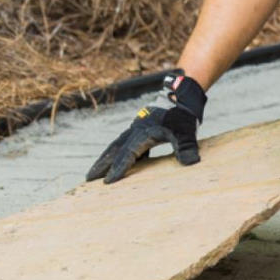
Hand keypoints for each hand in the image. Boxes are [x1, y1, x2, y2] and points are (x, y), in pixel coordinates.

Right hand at [86, 71, 206, 183]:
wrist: (180, 97)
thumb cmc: (183, 115)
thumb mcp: (187, 132)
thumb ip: (187, 147)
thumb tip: (191, 162)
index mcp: (143, 134)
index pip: (127, 154)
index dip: (118, 168)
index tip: (108, 182)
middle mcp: (135, 132)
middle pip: (114, 150)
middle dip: (101, 165)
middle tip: (88, 178)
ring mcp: (136, 130)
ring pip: (116, 147)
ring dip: (105, 159)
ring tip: (95, 173)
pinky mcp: (140, 131)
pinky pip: (125, 145)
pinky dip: (118, 155)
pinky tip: (118, 165)